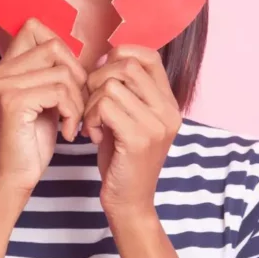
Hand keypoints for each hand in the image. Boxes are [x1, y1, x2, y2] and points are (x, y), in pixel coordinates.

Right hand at [0, 18, 87, 198]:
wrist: (13, 179)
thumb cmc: (32, 142)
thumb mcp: (43, 100)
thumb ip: (50, 73)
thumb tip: (78, 49)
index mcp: (3, 68)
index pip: (34, 27)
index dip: (62, 49)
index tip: (70, 81)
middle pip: (54, 47)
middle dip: (76, 75)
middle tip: (79, 105)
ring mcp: (2, 85)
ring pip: (61, 72)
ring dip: (78, 99)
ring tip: (75, 122)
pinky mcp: (12, 102)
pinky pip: (60, 92)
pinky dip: (73, 112)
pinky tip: (69, 132)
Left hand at [83, 46, 182, 217]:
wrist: (130, 202)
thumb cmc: (123, 159)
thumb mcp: (129, 118)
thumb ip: (126, 90)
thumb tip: (106, 55)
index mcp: (169, 103)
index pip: (149, 56)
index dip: (120, 55)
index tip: (102, 76)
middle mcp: (168, 111)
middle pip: (126, 65)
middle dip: (97, 79)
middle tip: (90, 103)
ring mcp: (156, 125)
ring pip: (110, 85)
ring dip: (90, 103)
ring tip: (91, 124)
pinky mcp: (139, 139)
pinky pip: (104, 106)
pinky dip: (89, 118)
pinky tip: (91, 136)